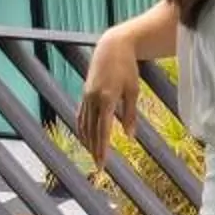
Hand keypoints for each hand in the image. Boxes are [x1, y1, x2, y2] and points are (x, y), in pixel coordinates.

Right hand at [75, 28, 142, 167]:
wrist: (111, 47)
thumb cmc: (127, 68)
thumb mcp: (133, 91)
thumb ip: (131, 114)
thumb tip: (129, 136)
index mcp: (107, 99)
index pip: (103, 130)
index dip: (102, 149)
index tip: (102, 164)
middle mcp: (93, 99)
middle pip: (91, 131)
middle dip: (94, 150)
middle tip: (99, 167)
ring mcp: (86, 96)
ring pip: (84, 125)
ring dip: (88, 142)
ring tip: (93, 156)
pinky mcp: (84, 93)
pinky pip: (81, 115)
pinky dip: (82, 129)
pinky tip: (85, 138)